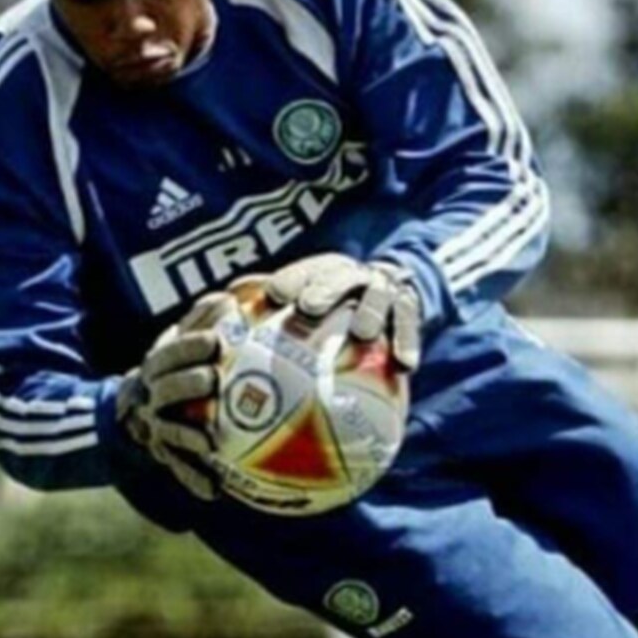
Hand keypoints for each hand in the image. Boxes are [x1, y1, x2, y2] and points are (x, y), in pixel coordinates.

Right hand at [117, 293, 233, 500]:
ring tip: (209, 441)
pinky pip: (178, 468)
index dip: (188, 343)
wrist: (133, 409)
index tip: (215, 340)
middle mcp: (152, 393)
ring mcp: (157, 425)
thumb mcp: (184, 338)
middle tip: (212, 379)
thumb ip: (207, 318)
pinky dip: (194, 480)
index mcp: (159, 362)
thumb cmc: (179, 366)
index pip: (169, 348)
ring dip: (187, 434)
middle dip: (186, 382)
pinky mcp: (164, 453)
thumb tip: (240, 292)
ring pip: (169, 430)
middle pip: (165, 387)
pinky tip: (213, 492)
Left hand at [261, 254, 421, 371]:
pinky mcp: (410, 307)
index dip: (290, 280)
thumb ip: (277, 312)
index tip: (274, 297)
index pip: (305, 271)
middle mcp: (355, 277)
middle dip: (324, 291)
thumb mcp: (313, 298)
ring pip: (378, 298)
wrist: (395, 286)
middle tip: (309, 309)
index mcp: (326, 272)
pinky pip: (410, 326)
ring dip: (369, 314)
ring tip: (362, 334)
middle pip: (340, 278)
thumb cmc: (339, 306)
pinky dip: (407, 343)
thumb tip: (226, 319)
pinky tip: (405, 366)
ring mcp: (385, 289)